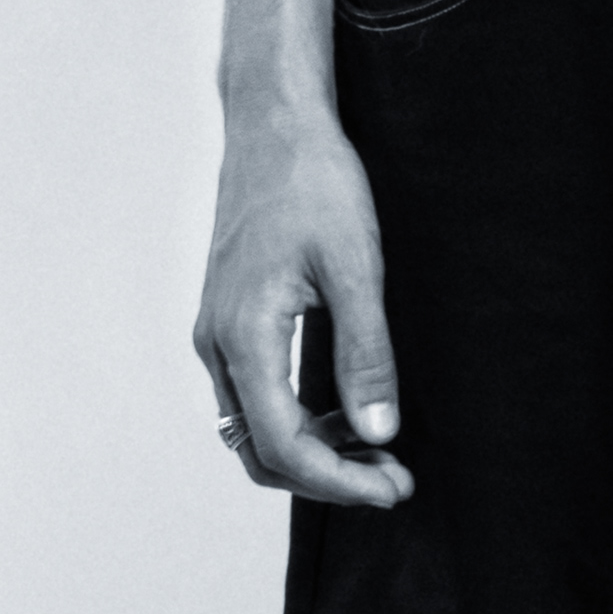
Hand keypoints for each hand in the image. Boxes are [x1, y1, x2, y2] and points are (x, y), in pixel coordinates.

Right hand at [196, 102, 412, 505]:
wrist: (274, 124)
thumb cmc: (314, 183)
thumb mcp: (357, 267)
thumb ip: (365, 353)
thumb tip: (378, 432)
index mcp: (245, 335)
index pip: (283, 445)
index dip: (339, 482)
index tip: (393, 488)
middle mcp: (218, 344)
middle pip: (259, 451)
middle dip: (326, 479)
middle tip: (393, 481)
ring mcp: (219, 333)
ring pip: (253, 428)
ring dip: (313, 453)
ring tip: (379, 452)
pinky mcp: (230, 320)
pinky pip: (255, 396)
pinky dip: (298, 421)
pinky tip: (348, 412)